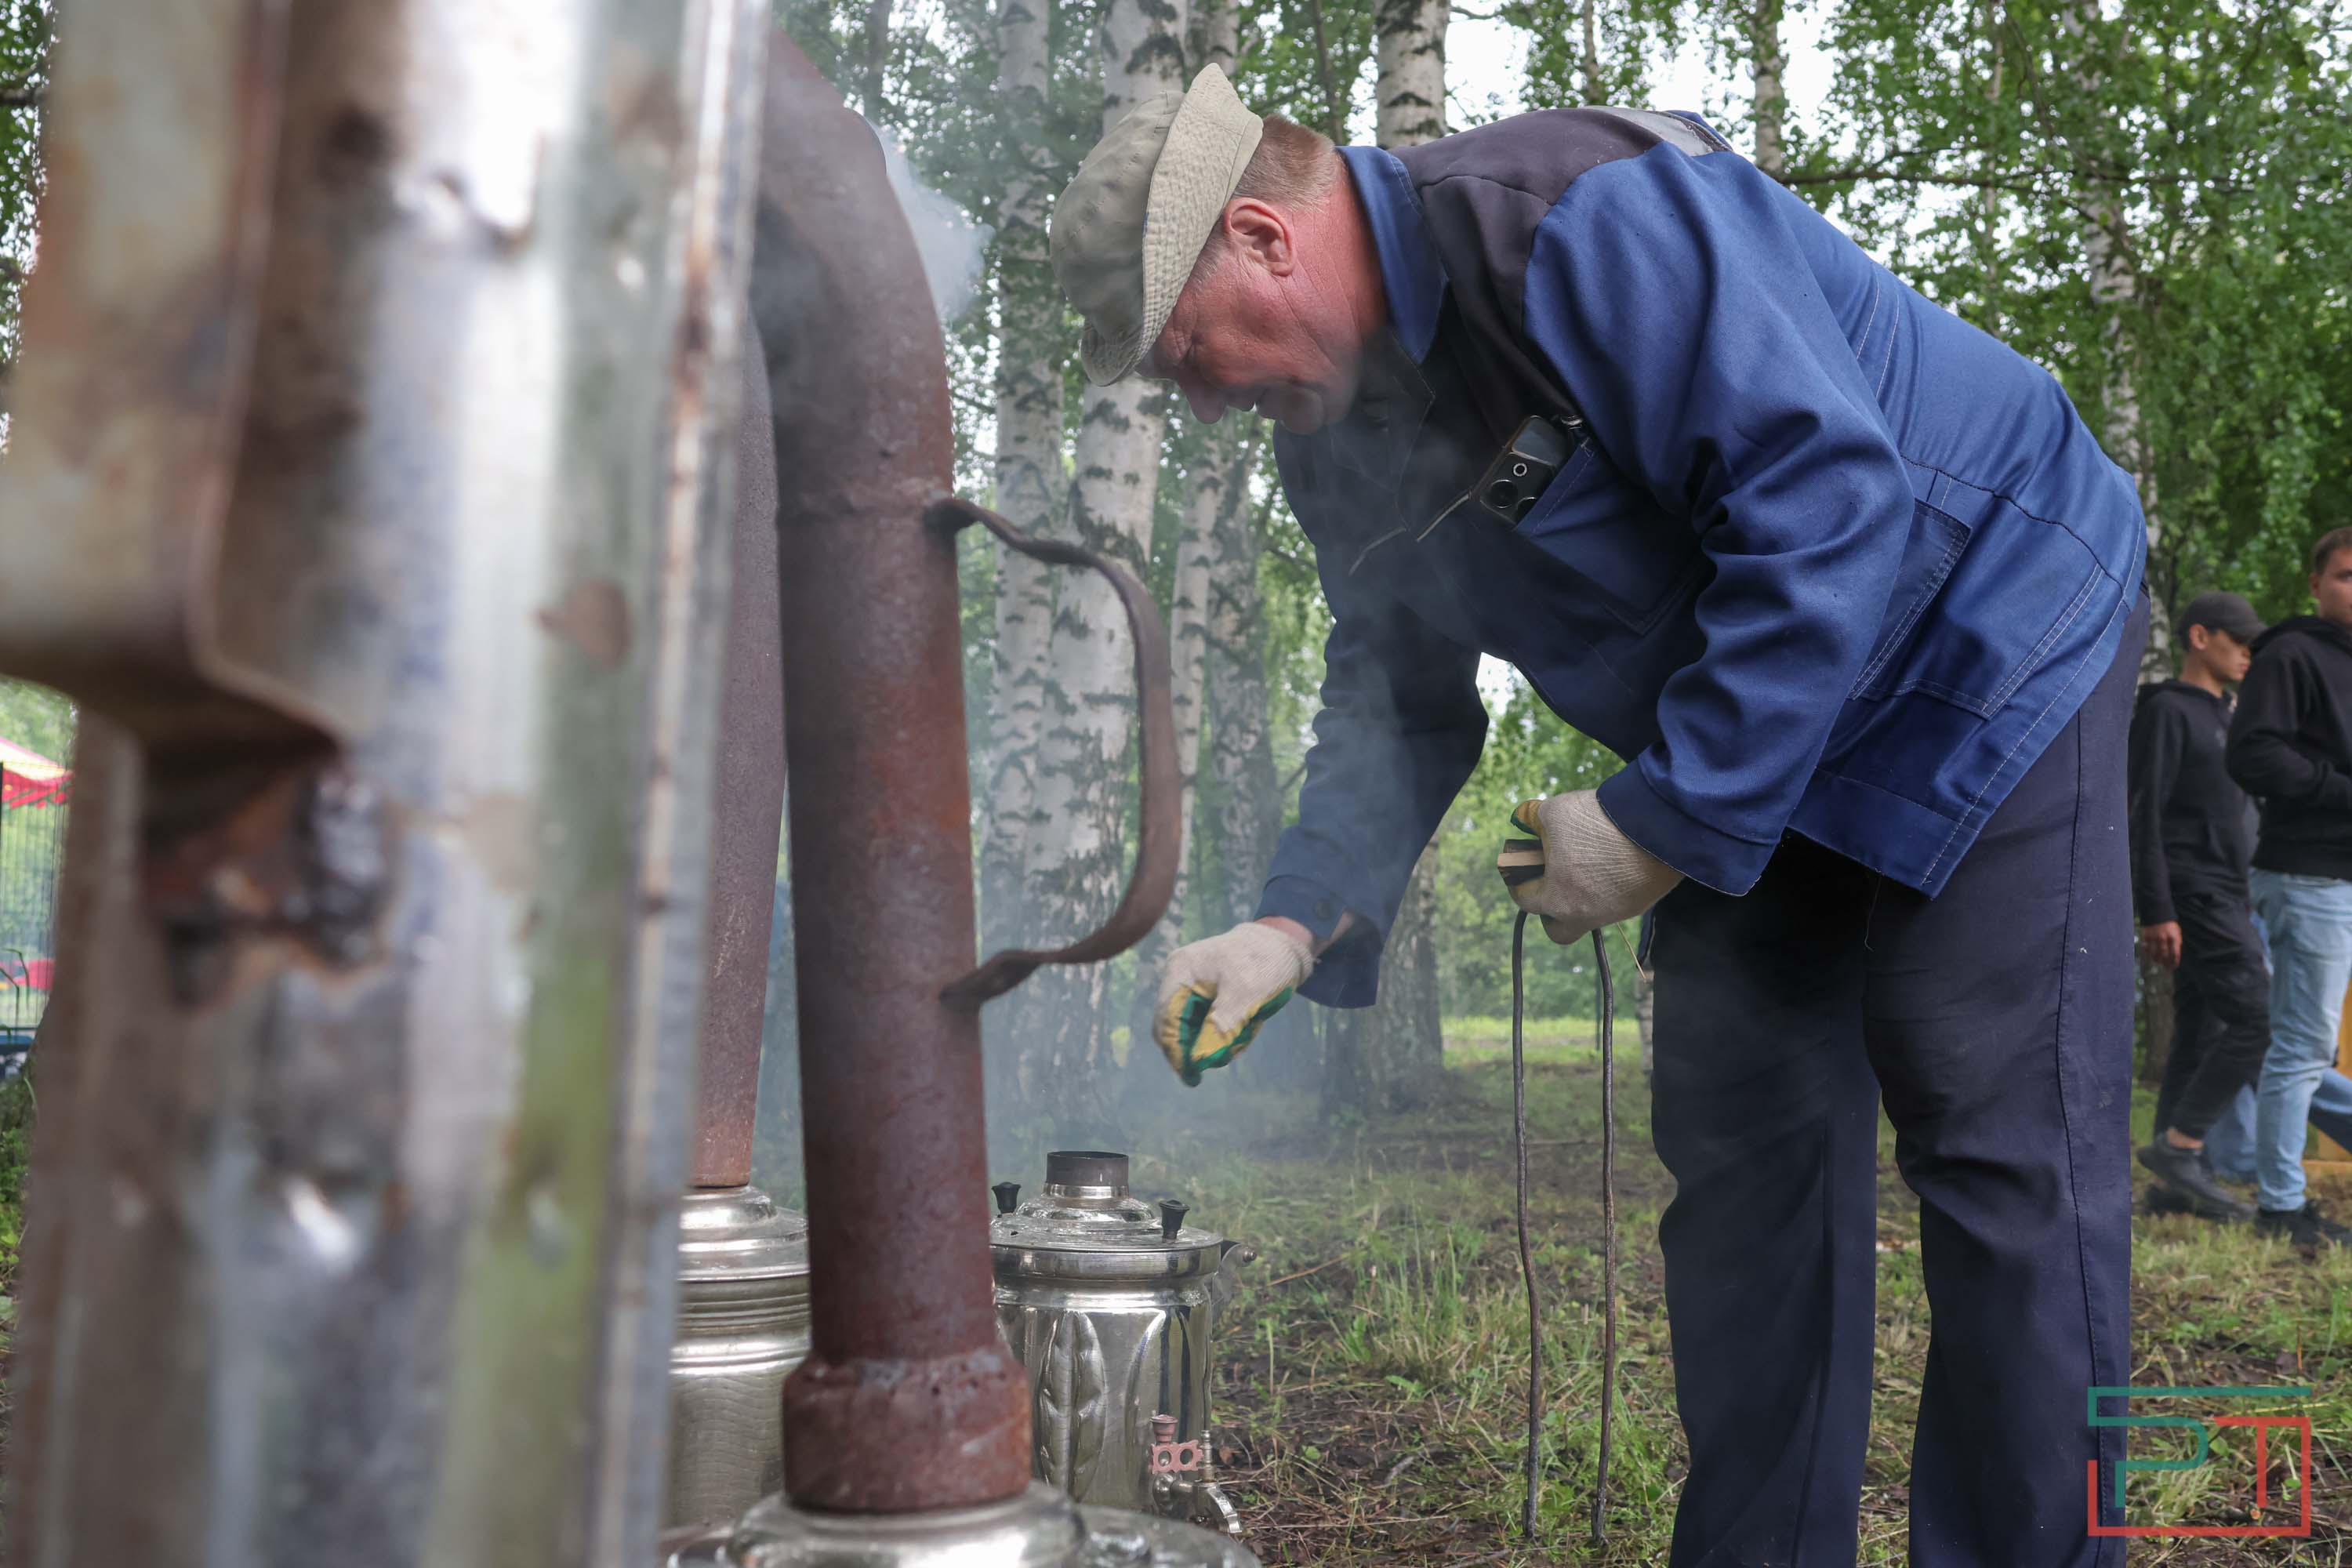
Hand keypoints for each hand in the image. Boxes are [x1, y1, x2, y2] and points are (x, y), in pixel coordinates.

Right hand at [1152, 921, 1314, 1084]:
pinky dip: (1224, 1033)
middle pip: (1175, 1027)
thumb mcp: (1246, 994)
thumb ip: (1221, 1026)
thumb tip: (1198, 1059)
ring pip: (1191, 1029)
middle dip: (1198, 1046)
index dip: (1175, 1051)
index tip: (1192, 1076)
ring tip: (1246, 1033)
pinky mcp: (1205, 996)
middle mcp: (1179, 979)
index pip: (1166, 1019)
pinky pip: (1205, 1024)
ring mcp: (1191, 987)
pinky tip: (1247, 1026)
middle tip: (1226, 1056)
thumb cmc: (1263, 962)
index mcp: (1181, 971)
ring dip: (1216, 1040)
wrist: (1283, 945)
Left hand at [1497, 789, 1682, 945]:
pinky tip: (1611, 863)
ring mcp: (1614, 914)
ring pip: (1587, 917)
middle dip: (1550, 910)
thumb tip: (1522, 821)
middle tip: (1553, 881)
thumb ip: (1530, 819)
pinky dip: (1606, 890)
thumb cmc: (1597, 821)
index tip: (1521, 870)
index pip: (1525, 901)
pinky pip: (1613, 906)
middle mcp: (1583, 915)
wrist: (1657, 825)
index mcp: (1556, 898)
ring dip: (1580, 897)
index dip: (1518, 883)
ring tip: (1585, 864)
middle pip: (1557, 929)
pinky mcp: (1638, 906)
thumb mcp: (1553, 811)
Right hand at [2139, 921, 2181, 967]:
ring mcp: (2154, 937)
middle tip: (2165, 966)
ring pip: (2154, 953)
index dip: (2174, 962)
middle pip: (2164, 955)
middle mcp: (2164, 938)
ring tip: (2158, 962)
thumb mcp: (2177, 932)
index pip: (2175, 954)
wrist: (2158, 912)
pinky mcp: (2146, 936)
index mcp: (2174, 937)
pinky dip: (2148, 953)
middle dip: (2165, 962)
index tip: (2174, 966)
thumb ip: (2176, 943)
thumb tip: (2174, 955)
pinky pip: (2146, 948)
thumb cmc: (2169, 924)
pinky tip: (2150, 955)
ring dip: (2156, 959)